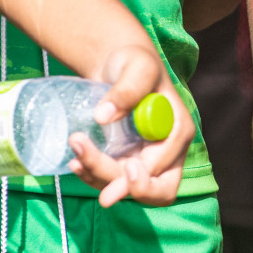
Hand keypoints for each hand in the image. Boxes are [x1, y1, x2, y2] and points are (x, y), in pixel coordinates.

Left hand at [67, 43, 193, 206]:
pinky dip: (91, 176)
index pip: (167, 169)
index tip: (128, 167)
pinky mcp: (124, 162)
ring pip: (126, 188)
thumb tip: (104, 116)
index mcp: (177, 130)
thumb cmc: (134, 63)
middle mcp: (166, 151)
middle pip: (155, 190)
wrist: (117, 66)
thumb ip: (128, 88)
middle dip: (123, 187)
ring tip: (76, 150)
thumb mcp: (137, 67)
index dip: (147, 177)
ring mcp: (144, 160)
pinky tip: (76, 161)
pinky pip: (110, 181)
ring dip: (98, 177)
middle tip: (97, 181)